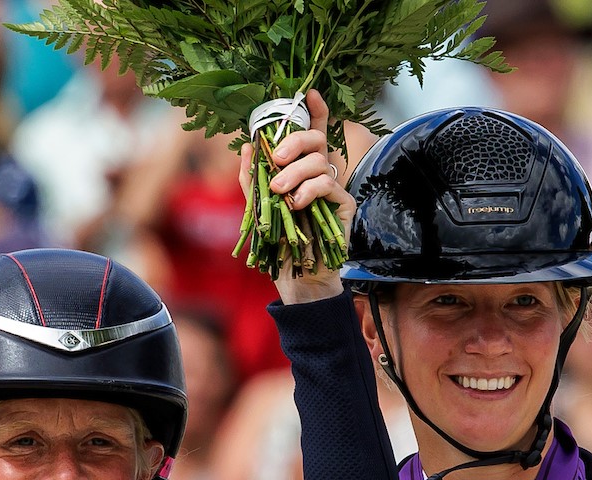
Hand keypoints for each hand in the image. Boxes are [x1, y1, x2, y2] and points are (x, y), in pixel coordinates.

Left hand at [238, 90, 350, 303]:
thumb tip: (247, 145)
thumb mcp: (257, 205)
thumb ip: (252, 176)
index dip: (314, 111)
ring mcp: (334, 187)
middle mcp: (320, 173)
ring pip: (320, 161)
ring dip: (295, 173)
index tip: (310, 93)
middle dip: (295, 141)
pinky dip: (309, 190)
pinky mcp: (344, 204)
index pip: (312, 133)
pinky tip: (296, 204)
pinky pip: (328, 184)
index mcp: (301, 168)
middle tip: (277, 158)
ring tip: (279, 191)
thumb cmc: (278, 240)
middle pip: (316, 139)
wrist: (296, 274)